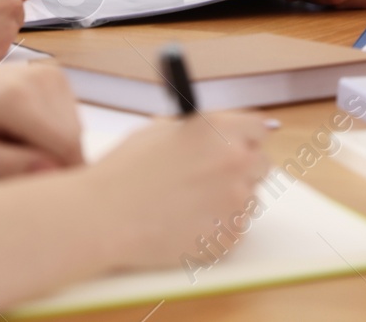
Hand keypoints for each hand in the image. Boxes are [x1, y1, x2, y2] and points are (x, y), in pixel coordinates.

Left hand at [0, 62, 84, 177]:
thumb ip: (8, 164)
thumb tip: (52, 171)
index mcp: (17, 98)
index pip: (66, 144)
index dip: (63, 173)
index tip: (42, 189)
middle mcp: (39, 78)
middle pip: (73, 136)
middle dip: (53, 157)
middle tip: (12, 162)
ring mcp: (47, 72)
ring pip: (74, 126)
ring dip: (52, 143)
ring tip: (12, 143)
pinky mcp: (50, 73)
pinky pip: (67, 114)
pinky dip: (51, 128)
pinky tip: (20, 129)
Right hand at [84, 113, 270, 268]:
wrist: (104, 216)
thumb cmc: (124, 172)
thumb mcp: (161, 131)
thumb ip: (199, 131)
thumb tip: (220, 134)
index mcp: (220, 129)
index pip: (258, 128)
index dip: (246, 138)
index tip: (239, 146)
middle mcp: (236, 161)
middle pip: (261, 165)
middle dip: (240, 170)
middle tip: (210, 180)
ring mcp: (235, 201)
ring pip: (250, 200)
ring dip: (229, 202)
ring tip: (189, 206)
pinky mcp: (228, 237)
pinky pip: (236, 231)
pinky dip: (218, 230)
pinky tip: (187, 225)